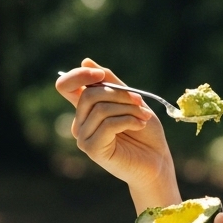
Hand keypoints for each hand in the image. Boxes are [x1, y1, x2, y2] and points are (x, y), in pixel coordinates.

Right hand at [56, 59, 175, 196]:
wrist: (157, 161)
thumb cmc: (145, 131)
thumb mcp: (130, 100)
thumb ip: (111, 83)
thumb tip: (85, 61)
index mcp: (85, 109)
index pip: (65, 85)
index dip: (79, 75)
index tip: (101, 74)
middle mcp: (79, 122)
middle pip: (88, 94)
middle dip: (118, 93)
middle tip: (139, 101)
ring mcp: (83, 137)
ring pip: (100, 109)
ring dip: (128, 109)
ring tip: (144, 117)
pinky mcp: (92, 149)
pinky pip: (107, 124)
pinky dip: (128, 120)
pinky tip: (140, 125)